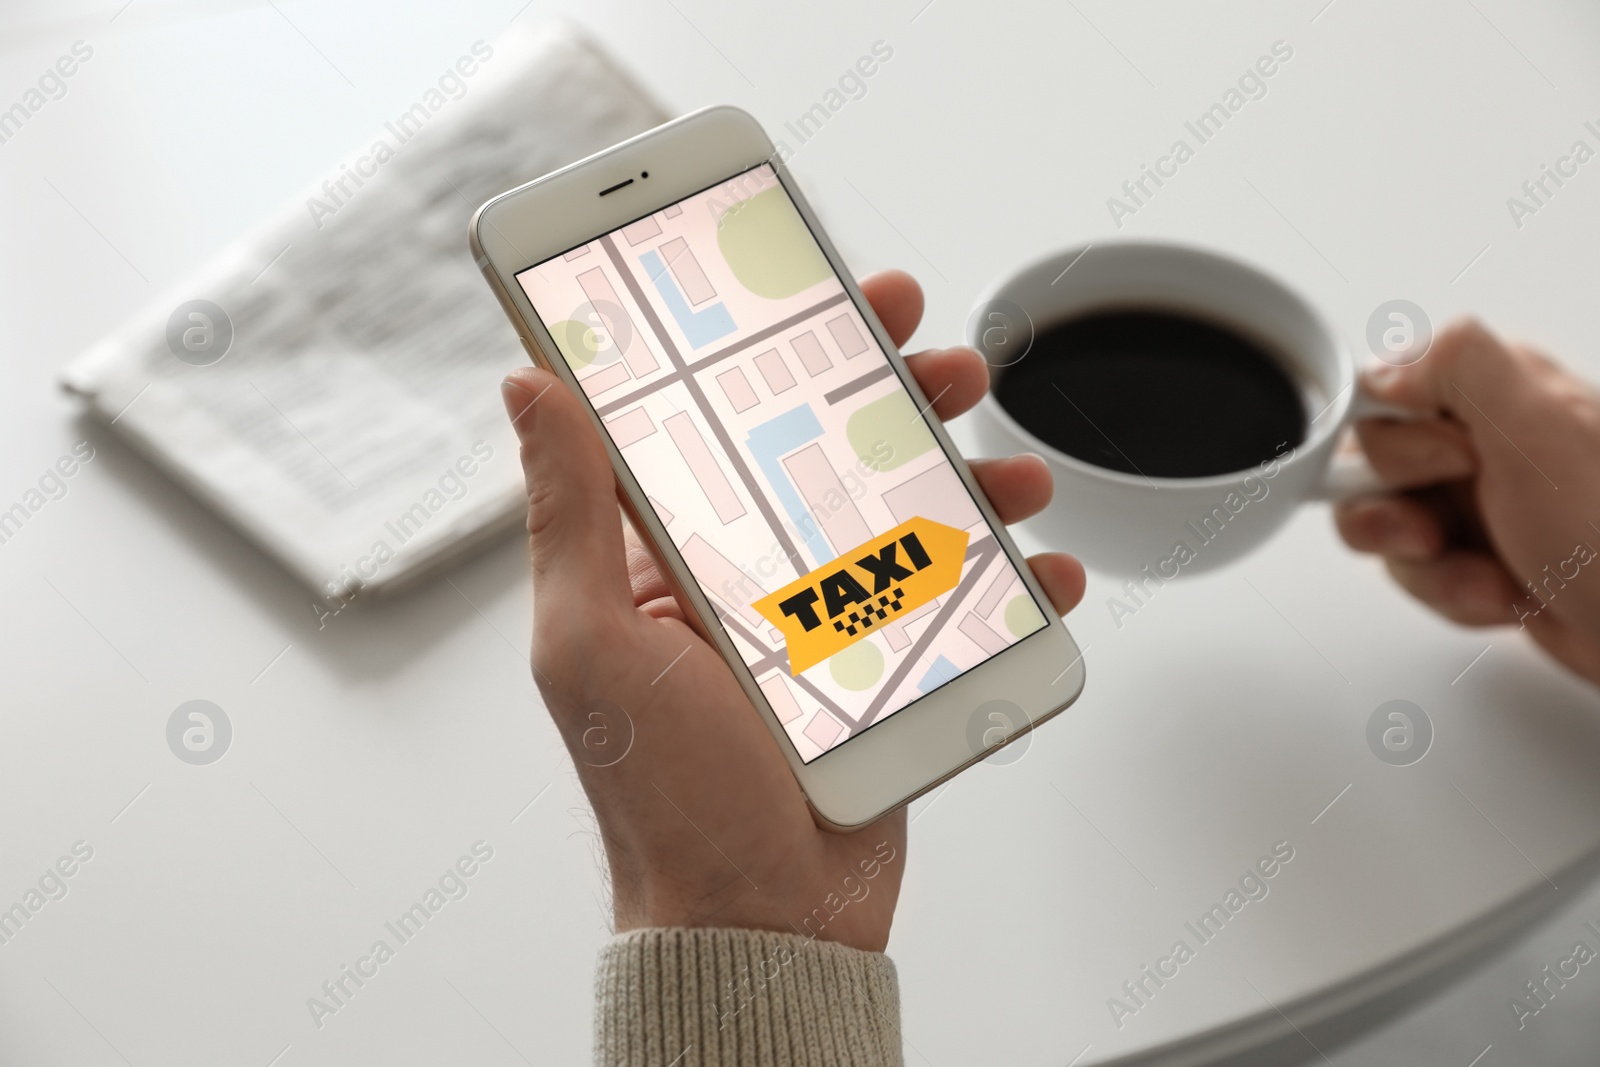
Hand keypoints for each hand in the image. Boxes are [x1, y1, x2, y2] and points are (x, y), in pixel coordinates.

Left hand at [500, 270, 1085, 952]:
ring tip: (1013, 466)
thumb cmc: (662, 797)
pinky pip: (959, 606)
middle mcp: (746, 577)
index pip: (714, 418)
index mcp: (666, 556)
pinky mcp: (888, 672)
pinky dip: (1011, 582)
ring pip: (906, 514)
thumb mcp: (593, 641)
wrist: (758, 922)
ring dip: (969, 474)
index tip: (811, 282)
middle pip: (826, 450)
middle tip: (939, 356)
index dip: (764, 343)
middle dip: (889, 391)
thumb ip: (569, 510)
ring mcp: (824, 623)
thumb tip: (528, 385)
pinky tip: (1041, 566)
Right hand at [1336, 319, 1599, 684]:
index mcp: (1496, 390)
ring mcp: (1478, 500)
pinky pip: (1419, 572)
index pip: (1381, 394)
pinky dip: (1454, 594)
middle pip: (1368, 467)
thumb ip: (1457, 366)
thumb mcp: (1539, 429)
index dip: (1393, 443)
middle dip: (1395, 516)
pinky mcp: (1478, 553)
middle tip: (1440, 531)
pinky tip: (1505, 596)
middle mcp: (1482, 439)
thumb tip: (1384, 369)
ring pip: (1387, 527)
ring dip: (1430, 568)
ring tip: (1487, 579)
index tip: (1448, 468)